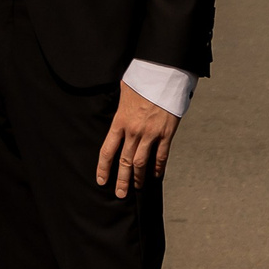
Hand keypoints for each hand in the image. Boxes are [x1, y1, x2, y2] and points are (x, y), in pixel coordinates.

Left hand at [95, 82, 180, 197]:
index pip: (108, 150)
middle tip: (120, 193)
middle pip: (125, 162)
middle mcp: (134, 131)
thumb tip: (115, 111)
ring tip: (137, 187)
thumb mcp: (123, 91)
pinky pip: (161, 156)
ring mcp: (151, 134)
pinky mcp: (166, 133)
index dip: (104, 168)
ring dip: (138, 178)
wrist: (164, 74)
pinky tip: (155, 175)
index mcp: (120, 121)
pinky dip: (158, 168)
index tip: (102, 180)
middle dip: (122, 180)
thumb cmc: (142, 79)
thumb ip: (119, 106)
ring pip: (142, 163)